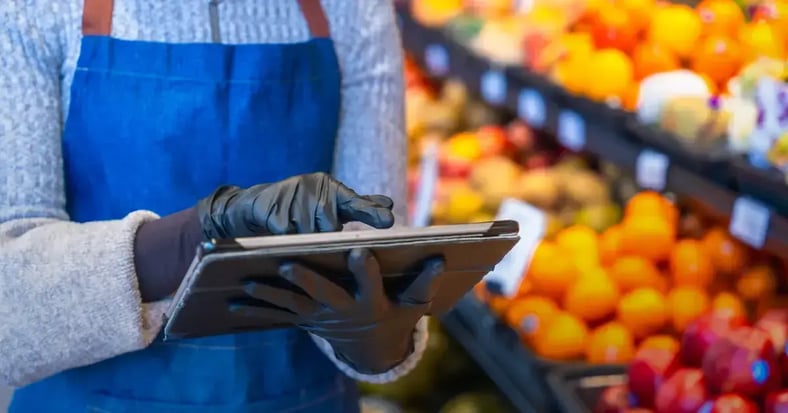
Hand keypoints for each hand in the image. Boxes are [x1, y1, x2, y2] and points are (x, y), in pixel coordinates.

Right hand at [197, 172, 394, 239]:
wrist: (255, 205)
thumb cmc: (301, 208)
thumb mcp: (331, 204)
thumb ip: (358, 205)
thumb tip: (389, 205)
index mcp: (331, 188)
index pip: (354, 202)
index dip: (371, 212)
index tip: (389, 222)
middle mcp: (313, 187)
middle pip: (329, 226)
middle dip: (324, 238)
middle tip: (317, 241)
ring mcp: (291, 196)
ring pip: (307, 232)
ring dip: (303, 241)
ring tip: (296, 236)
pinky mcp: (271, 208)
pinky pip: (285, 234)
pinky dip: (284, 239)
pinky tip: (280, 236)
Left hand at [230, 249, 444, 373]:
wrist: (371, 348)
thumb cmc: (395, 316)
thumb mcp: (413, 304)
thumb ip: (423, 283)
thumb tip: (439, 259)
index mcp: (371, 303)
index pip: (370, 282)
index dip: (364, 269)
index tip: (358, 250)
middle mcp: (343, 311)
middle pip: (322, 294)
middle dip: (304, 278)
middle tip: (286, 262)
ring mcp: (319, 317)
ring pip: (291, 303)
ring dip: (268, 293)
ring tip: (245, 279)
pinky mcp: (303, 319)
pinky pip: (276, 313)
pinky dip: (254, 306)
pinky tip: (230, 300)